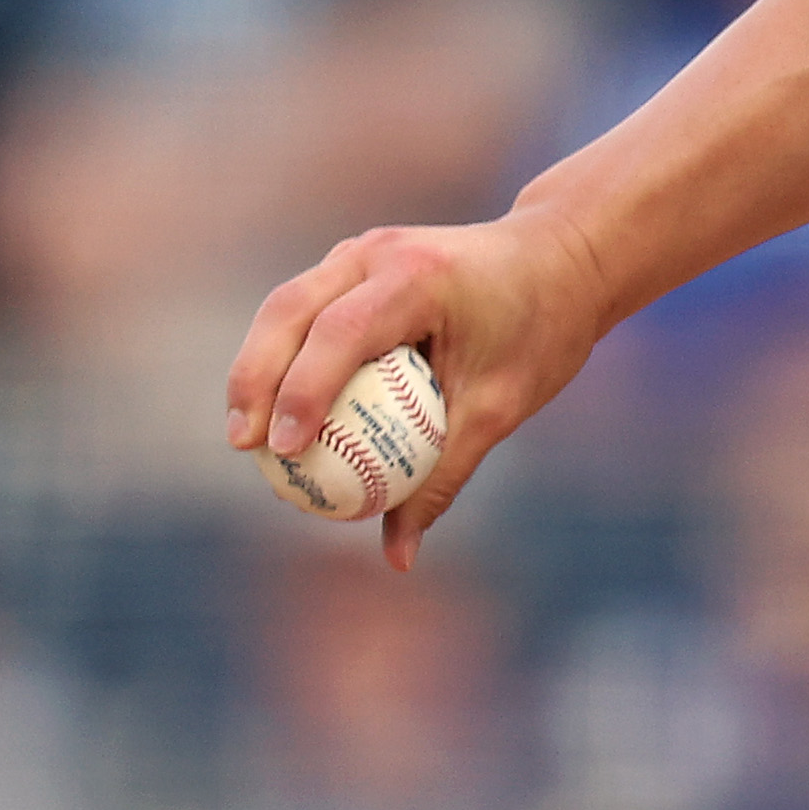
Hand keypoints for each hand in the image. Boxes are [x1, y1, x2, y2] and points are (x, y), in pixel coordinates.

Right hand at [225, 207, 610, 573]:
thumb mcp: (504, 406)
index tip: (287, 449)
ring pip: (285, 305)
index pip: (342, 331)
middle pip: (291, 309)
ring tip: (246, 437)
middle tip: (246, 446)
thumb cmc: (540, 332)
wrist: (562, 261)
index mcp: (420, 276)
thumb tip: (399, 557)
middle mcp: (380, 253)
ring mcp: (361, 251)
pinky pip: (304, 309)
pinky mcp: (354, 264)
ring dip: (257, 366)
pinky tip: (274, 411)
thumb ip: (445, 474)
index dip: (304, 389)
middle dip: (256, 378)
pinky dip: (283, 354)